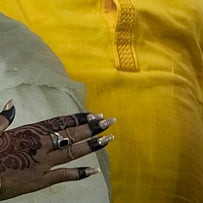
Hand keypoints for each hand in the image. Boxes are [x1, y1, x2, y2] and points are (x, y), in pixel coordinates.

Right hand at [0, 101, 114, 199]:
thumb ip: (3, 118)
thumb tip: (11, 103)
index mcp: (30, 132)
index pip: (60, 122)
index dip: (79, 119)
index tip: (94, 115)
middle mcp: (40, 146)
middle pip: (71, 135)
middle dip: (92, 128)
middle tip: (110, 122)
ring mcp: (41, 163)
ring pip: (72, 152)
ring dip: (91, 145)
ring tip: (108, 139)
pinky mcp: (39, 181)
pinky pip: (63, 176)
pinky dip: (79, 173)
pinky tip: (94, 171)